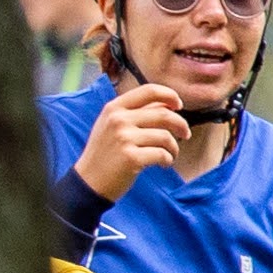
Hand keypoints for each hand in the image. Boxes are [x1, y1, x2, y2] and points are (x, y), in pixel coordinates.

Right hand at [76, 81, 188, 198]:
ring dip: (174, 147)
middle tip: (185, 134)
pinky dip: (168, 160)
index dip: (169, 95)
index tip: (179, 105)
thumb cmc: (104, 154)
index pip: (149, 90)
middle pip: (163, 114)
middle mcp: (118, 120)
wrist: (88, 182)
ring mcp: (124, 138)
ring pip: (165, 136)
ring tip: (170, 155)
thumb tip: (167, 105)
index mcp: (114, 108)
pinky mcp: (131, 158)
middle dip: (181, 124)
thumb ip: (135, 113)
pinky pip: (162, 154)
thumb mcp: (111, 126)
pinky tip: (162, 164)